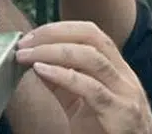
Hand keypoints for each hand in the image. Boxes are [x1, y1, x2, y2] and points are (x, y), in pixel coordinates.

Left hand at [16, 22, 151, 133]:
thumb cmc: (110, 133)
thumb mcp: (84, 104)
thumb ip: (64, 84)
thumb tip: (36, 64)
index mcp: (117, 69)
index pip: (90, 33)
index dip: (59, 29)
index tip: (31, 36)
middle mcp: (125, 75)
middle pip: (92, 37)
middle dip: (55, 33)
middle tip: (26, 42)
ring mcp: (126, 93)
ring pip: (92, 57)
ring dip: (54, 51)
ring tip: (28, 55)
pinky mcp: (122, 113)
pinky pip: (92, 88)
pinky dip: (64, 76)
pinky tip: (43, 71)